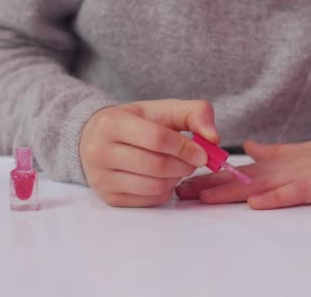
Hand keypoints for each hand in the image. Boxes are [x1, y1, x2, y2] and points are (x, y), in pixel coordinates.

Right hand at [80, 99, 218, 206]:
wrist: (96, 139)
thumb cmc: (137, 122)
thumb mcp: (163, 110)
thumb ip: (194, 114)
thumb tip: (214, 138)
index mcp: (112, 123)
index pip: (157, 139)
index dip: (185, 147)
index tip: (202, 153)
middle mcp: (99, 151)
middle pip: (157, 166)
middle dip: (184, 166)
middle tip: (193, 162)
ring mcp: (101, 178)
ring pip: (154, 186)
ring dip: (176, 179)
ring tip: (178, 168)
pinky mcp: (109, 198)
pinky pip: (149, 200)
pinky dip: (165, 191)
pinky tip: (164, 178)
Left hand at [176, 121, 310, 209]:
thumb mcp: (307, 153)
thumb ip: (276, 153)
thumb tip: (248, 149)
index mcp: (285, 160)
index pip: (243, 170)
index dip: (213, 176)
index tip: (186, 182)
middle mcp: (290, 165)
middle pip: (244, 176)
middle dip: (210, 184)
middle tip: (180, 192)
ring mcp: (308, 174)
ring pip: (262, 183)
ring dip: (231, 190)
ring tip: (202, 197)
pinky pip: (298, 192)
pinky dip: (276, 197)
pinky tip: (256, 202)